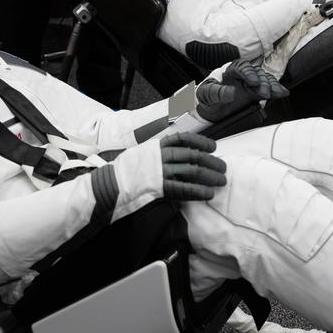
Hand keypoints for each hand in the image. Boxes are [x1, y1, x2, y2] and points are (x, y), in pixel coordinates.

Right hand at [112, 131, 226, 202]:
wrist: (108, 185)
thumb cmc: (126, 171)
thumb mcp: (143, 154)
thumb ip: (160, 154)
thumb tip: (180, 158)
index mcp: (156, 146)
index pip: (183, 139)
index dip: (200, 141)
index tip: (213, 146)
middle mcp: (160, 156)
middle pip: (192, 156)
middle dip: (211, 162)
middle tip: (223, 168)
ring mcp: (160, 171)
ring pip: (191, 171)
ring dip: (209, 176)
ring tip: (221, 181)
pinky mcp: (159, 188)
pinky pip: (183, 189)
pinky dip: (198, 191)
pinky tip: (208, 193)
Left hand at [195, 60, 288, 122]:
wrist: (210, 112)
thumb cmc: (206, 99)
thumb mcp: (206, 95)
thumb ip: (217, 93)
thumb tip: (230, 92)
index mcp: (229, 71)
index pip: (241, 67)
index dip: (249, 73)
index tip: (253, 82)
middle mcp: (242, 75)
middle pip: (256, 73)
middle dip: (262, 82)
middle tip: (264, 93)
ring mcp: (250, 84)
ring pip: (265, 79)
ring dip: (272, 86)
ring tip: (276, 93)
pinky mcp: (256, 93)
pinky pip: (269, 88)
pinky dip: (276, 90)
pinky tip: (283, 93)